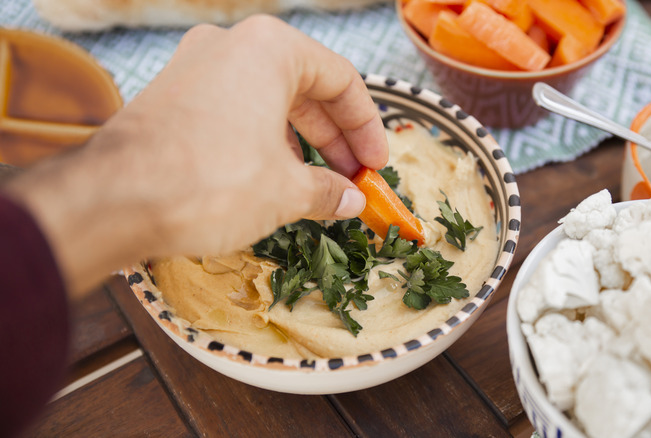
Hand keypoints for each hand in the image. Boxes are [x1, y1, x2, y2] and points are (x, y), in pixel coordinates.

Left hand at [2, 16, 388, 295]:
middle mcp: (228, 46)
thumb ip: (328, 190)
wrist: (115, 201)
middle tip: (354, 177)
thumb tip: (348, 200)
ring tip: (315, 186)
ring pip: (266, 102)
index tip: (376, 164)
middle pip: (304, 89)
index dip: (367, 127)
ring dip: (298, 144)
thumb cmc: (209, 183)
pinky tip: (270, 181)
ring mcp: (193, 69)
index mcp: (268, 48)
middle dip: (334, 138)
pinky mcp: (169, 99)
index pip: (340, 81)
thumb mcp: (286, 191)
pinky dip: (260, 143)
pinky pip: (232, 114)